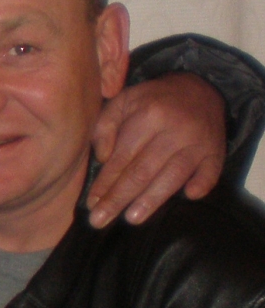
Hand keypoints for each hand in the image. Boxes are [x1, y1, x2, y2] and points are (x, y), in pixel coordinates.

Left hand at [88, 72, 224, 226]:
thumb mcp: (122, 102)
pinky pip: (211, 171)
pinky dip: (202, 184)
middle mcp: (175, 130)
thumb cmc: (152, 100)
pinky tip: (189, 196)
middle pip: (143, 171)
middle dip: (119, 198)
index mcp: (148, 116)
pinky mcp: (216, 150)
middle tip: (100, 220)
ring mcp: (198, 142)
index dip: (106, 182)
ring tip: (132, 218)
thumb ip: (105, 127)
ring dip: (152, 199)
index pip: (123, 157)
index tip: (91, 203)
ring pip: (174, 175)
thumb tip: (102, 159)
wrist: (199, 87)